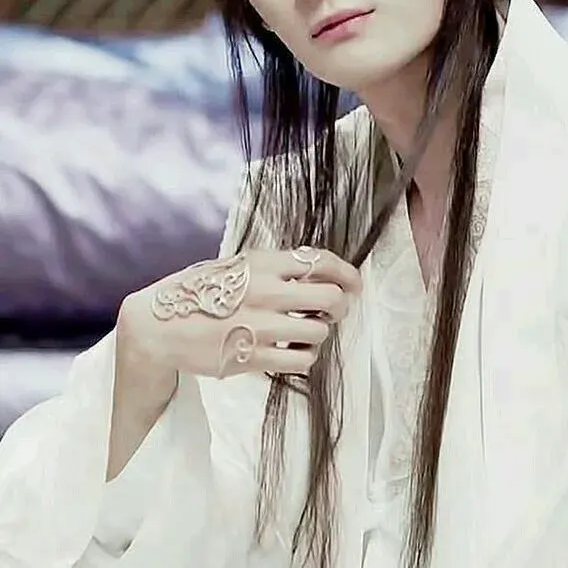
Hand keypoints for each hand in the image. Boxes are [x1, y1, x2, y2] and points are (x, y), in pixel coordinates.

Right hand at [117, 247, 361, 379]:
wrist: (158, 326)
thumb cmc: (200, 293)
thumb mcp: (236, 266)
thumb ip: (274, 268)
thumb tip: (318, 272)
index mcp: (262, 263)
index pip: (321, 262)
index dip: (347, 273)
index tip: (354, 283)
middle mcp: (265, 292)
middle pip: (330, 298)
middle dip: (339, 306)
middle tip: (332, 312)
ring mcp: (259, 326)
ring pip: (320, 331)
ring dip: (319, 334)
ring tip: (303, 333)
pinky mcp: (252, 358)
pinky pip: (301, 360)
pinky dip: (305, 357)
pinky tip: (292, 352)